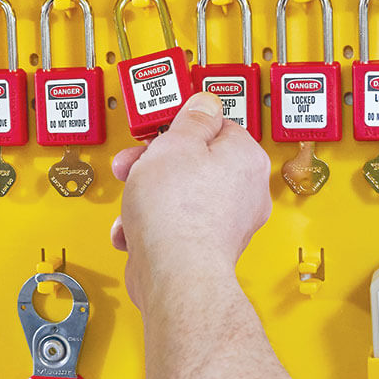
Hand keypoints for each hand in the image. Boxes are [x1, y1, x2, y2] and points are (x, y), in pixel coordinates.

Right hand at [110, 92, 271, 308]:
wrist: (172, 274)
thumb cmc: (177, 212)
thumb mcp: (175, 143)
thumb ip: (190, 118)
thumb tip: (203, 105)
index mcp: (246, 157)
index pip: (217, 125)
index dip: (182, 125)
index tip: (161, 128)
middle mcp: (246, 191)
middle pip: (197, 162)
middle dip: (157, 163)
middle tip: (137, 163)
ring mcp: (228, 224)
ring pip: (181, 196)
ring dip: (149, 196)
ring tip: (132, 202)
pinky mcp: (206, 249)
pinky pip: (176, 225)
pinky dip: (152, 226)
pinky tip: (136, 230)